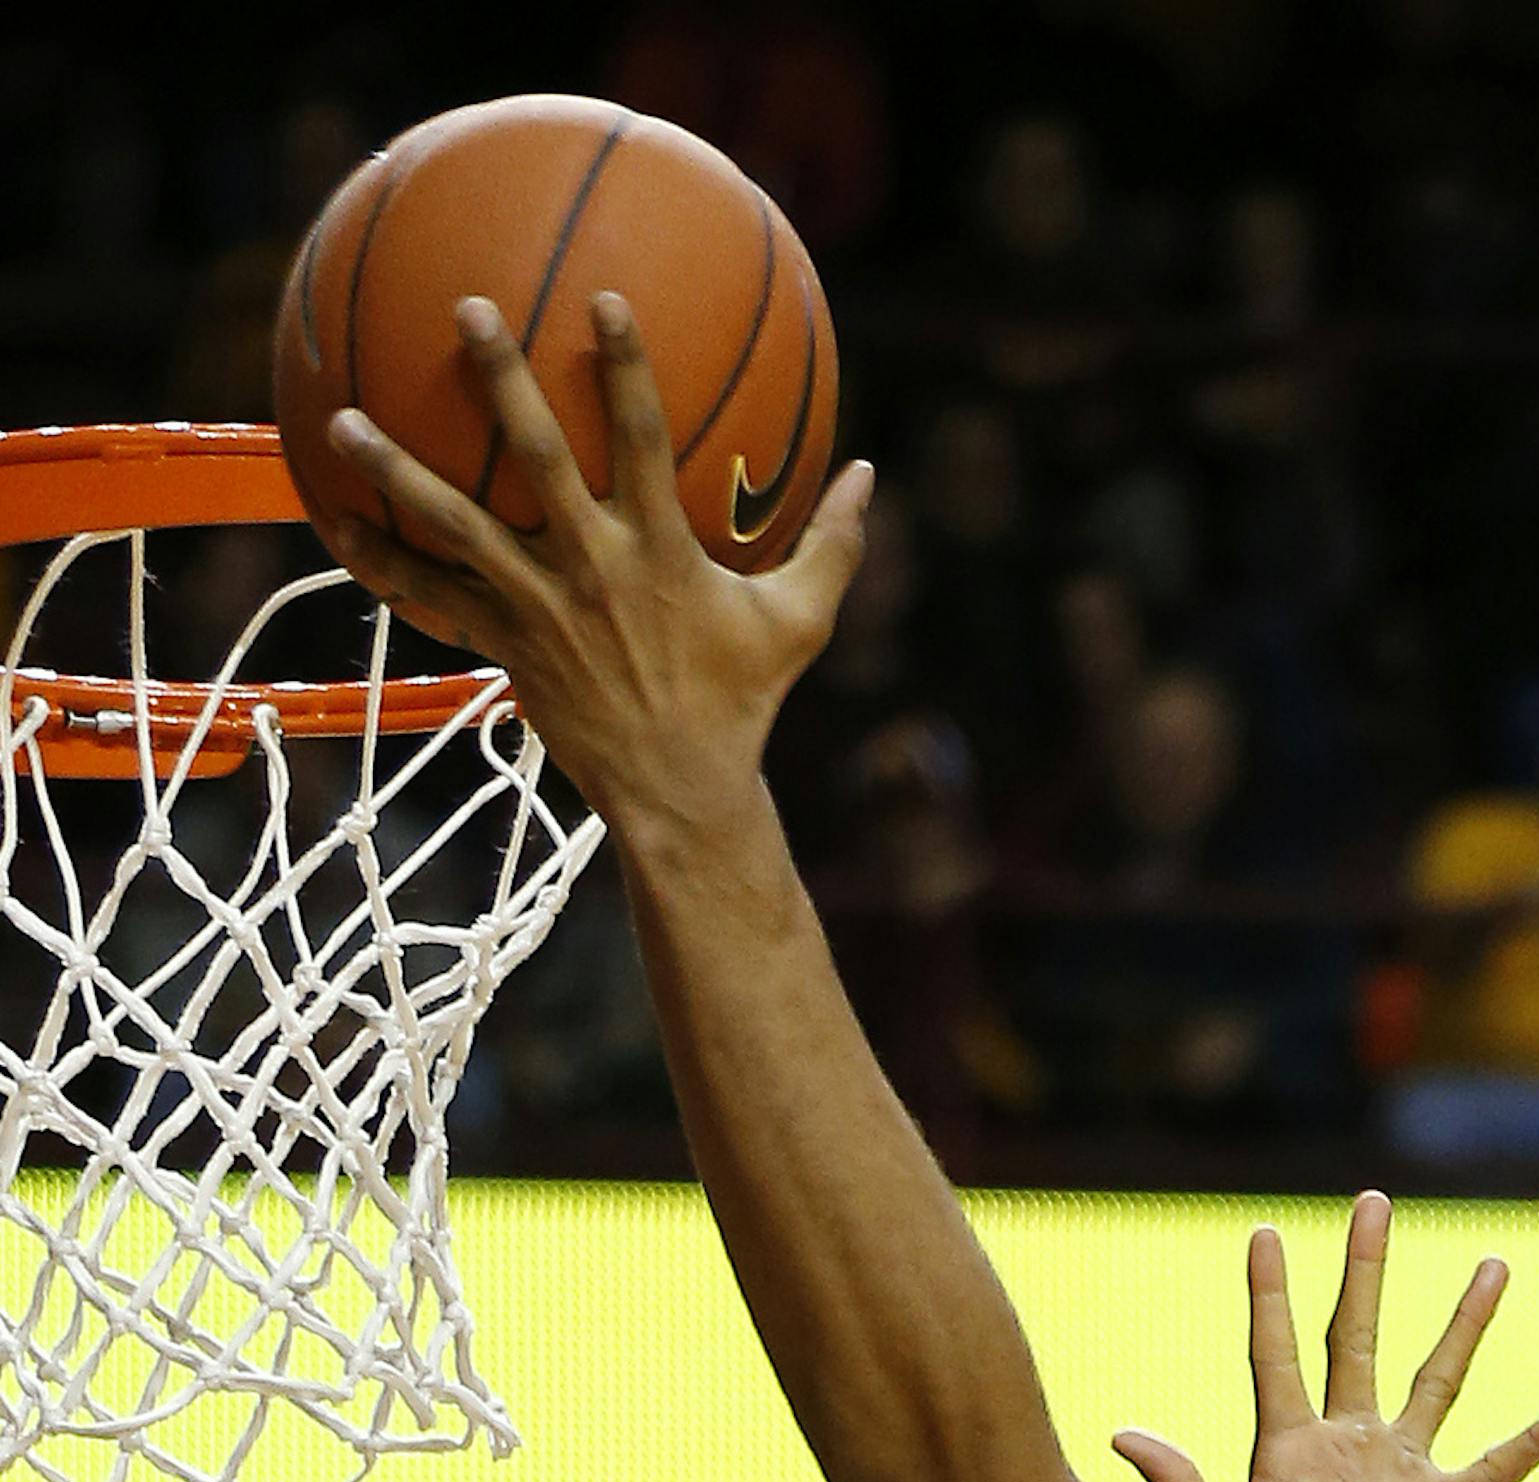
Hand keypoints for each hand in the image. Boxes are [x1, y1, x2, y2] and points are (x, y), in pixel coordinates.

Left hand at [320, 293, 872, 826]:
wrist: (679, 794)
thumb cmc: (741, 703)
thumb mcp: (800, 623)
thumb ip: (832, 543)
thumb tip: (870, 473)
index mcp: (660, 553)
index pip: (639, 439)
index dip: (624, 367)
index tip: (602, 299)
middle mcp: (591, 571)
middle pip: (534, 459)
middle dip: (500, 382)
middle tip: (466, 312)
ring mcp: (539, 609)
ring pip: (456, 527)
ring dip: (398, 471)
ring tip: (345, 420)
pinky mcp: (506, 647)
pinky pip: (432, 601)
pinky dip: (384, 566)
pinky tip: (338, 527)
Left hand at [1114, 1193, 1538, 1481]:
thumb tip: (1122, 1432)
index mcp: (1281, 1454)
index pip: (1274, 1355)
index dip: (1270, 1296)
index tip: (1263, 1233)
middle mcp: (1343, 1453)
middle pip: (1357, 1340)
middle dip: (1364, 1272)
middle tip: (1372, 1202)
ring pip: (1436, 1383)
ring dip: (1463, 1326)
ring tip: (1493, 1265)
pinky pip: (1496, 1468)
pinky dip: (1535, 1438)